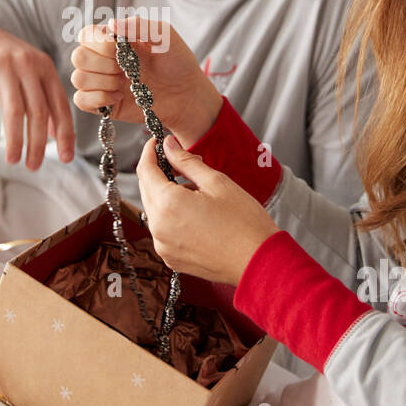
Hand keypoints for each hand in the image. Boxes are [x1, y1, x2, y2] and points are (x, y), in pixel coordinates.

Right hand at [0, 8, 75, 168]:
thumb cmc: (0, 59)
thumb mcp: (27, 73)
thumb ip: (42, 99)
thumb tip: (55, 134)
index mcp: (44, 67)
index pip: (60, 105)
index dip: (65, 134)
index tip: (66, 158)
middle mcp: (27, 63)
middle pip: (38, 111)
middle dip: (38, 143)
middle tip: (33, 166)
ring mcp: (3, 63)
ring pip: (14, 110)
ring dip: (14, 140)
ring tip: (12, 160)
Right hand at [69, 16, 221, 145]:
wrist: (187, 94)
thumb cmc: (177, 62)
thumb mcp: (164, 35)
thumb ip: (139, 25)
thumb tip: (111, 24)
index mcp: (113, 40)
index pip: (86, 35)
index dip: (99, 43)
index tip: (120, 49)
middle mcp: (104, 60)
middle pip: (78, 56)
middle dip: (101, 64)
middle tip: (124, 69)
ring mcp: (102, 82)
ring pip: (78, 78)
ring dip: (102, 81)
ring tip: (123, 84)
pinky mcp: (104, 103)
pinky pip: (80, 100)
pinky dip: (98, 98)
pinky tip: (118, 96)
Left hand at [136, 134, 278, 285]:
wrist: (259, 262)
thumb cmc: (244, 222)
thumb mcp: (216, 182)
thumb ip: (187, 162)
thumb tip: (168, 145)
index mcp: (167, 204)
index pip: (145, 170)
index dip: (150, 152)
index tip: (157, 142)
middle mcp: (158, 228)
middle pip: (147, 190)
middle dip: (158, 173)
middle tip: (181, 163)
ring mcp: (163, 246)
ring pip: (154, 210)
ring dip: (166, 196)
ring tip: (197, 192)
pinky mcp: (171, 259)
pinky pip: (163, 230)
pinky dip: (171, 217)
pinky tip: (195, 213)